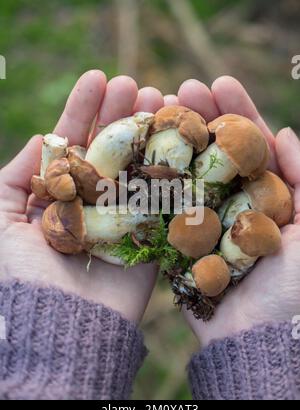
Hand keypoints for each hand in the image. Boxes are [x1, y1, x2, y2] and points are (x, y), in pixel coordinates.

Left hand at [0, 70, 163, 322]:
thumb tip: (41, 140)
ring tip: (159, 98)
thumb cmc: (19, 275)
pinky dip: (170, 168)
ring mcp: (122, 217)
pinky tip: (179, 138)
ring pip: (136, 166)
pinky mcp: (148, 237)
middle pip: (107, 149)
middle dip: (118, 114)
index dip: (82, 109)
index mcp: (57, 194)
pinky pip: (161, 197)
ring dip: (147, 132)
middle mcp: (91, 202)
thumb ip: (15, 176)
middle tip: (134, 84)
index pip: (71, 142)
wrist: (57, 326)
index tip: (97, 77)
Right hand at [175, 76, 299, 345]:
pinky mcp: (179, 241)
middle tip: (181, 90)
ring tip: (158, 111)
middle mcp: (234, 203)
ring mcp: (204, 220)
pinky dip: (156, 181)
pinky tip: (142, 154)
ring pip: (188, 172)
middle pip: (216, 152)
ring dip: (175, 142)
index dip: (238, 113)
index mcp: (266, 195)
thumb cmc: (294, 289)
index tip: (219, 83)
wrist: (257, 338)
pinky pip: (167, 206)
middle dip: (202, 119)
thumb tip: (284, 134)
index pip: (252, 145)